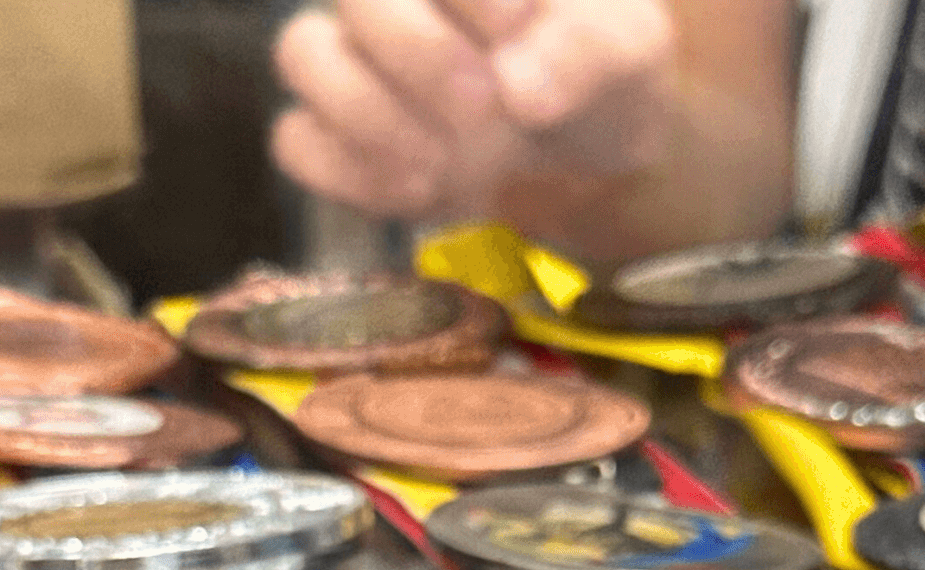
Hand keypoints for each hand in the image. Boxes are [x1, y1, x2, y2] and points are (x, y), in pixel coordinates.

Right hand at [271, 0, 680, 224]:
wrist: (587, 137)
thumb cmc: (599, 66)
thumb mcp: (626, 50)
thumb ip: (585, 49)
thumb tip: (522, 89)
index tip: (518, 25)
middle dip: (416, 53)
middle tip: (484, 104)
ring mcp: (352, 60)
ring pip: (303, 55)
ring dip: (370, 112)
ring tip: (444, 161)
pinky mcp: (336, 136)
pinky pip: (297, 141)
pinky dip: (351, 172)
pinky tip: (419, 190)